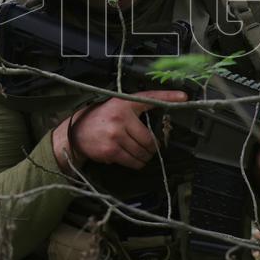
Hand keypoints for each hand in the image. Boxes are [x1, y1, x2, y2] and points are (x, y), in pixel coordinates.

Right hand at [51, 90, 186, 171]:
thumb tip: (160, 121)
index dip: (168, 96)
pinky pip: (133, 161)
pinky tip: (128, 156)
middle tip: (147, 147)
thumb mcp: (117, 107)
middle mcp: (121, 116)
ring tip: (136, 151)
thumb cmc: (100, 119)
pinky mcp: (112, 150)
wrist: (76, 132)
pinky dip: (135, 162)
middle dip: (151, 147)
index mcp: (125, 103)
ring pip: (143, 152)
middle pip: (150, 138)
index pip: (150, 98)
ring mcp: (116, 134)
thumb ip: (135, 111)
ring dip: (144, 156)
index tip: (183, 97)